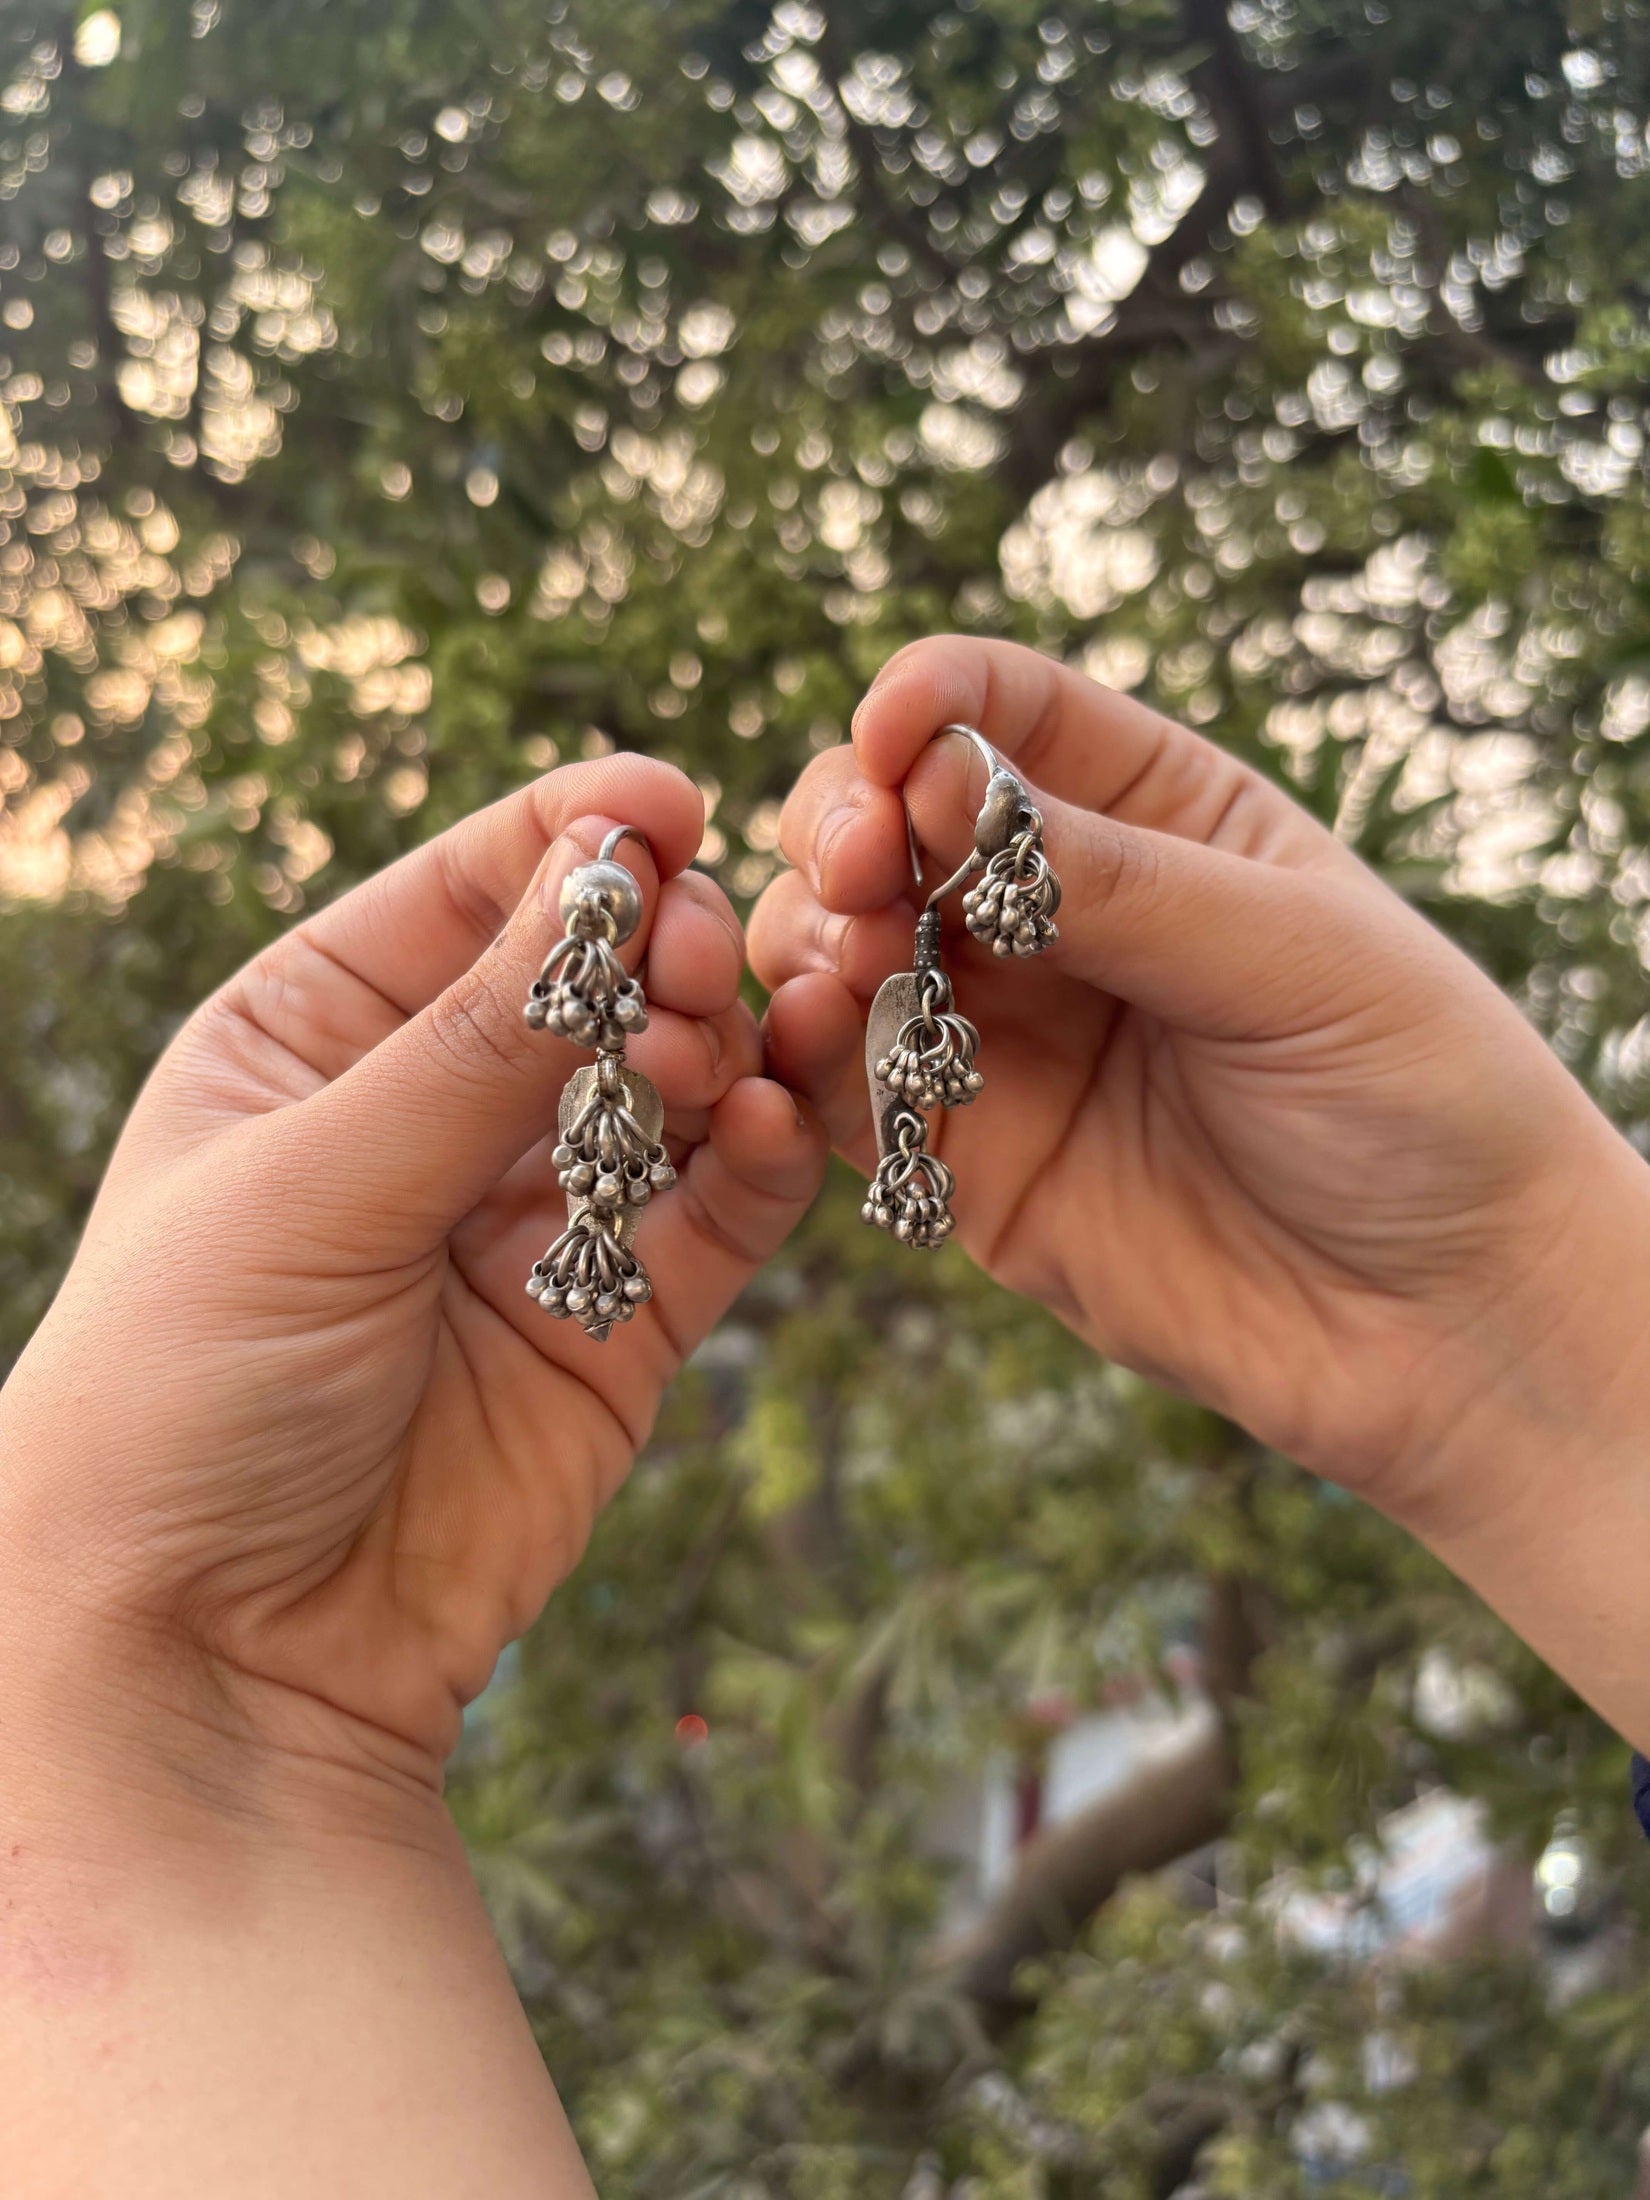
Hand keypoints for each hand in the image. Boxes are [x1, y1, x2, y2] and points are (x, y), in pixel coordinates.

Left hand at [0, 754, 825, 1800]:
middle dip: (659, 949)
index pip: (463, 891)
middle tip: (695, 963)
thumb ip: (472, 1044)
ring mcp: (531, 1217)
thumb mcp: (308, 1188)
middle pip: (589, 976)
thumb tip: (608, 871)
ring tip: (718, 1056)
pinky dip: (756, 1164)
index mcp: (310, 1037)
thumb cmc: (185, 1394)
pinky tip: (764, 1129)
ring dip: (716, 1047)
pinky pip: (714, 1217)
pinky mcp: (616, 1325)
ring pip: (670, 1085)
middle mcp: (429, 1113)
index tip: (670, 806)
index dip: (572, 837)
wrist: (208, 1656)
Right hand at [751, 638, 1649, 1552]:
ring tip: (851, 966)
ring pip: (842, 945)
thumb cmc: (1415, 1099)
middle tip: (859, 866)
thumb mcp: (1291, 959)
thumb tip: (944, 784)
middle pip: (895, 819)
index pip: (1010, 717)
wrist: (1442, 1320)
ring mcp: (1001, 1031)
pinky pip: (842, 1088)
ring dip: (815, 936)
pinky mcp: (961, 1154)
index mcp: (1159, 818)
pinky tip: (813, 1047)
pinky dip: (801, 1059)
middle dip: (850, 820)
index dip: (934, 705)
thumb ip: (1116, 882)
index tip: (892, 731)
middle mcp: (1058, 914)